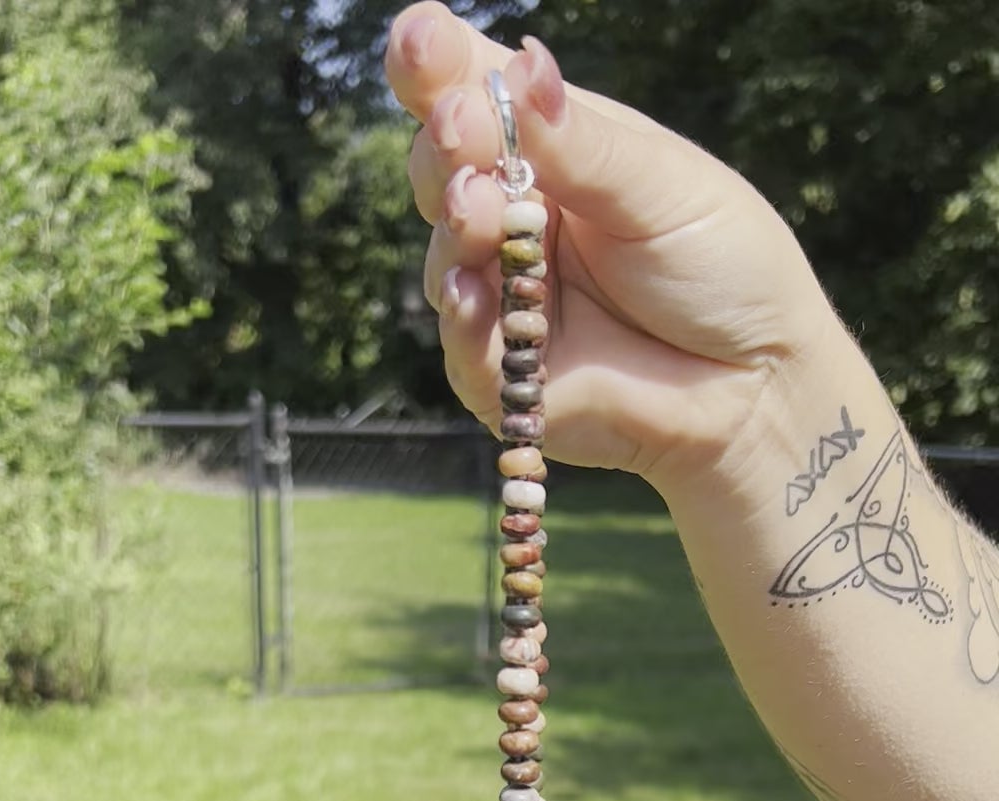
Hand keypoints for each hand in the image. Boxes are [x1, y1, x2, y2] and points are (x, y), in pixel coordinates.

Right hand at [386, 3, 836, 495]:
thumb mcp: (660, 186)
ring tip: (479, 213)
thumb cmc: (724, 269)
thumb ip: (580, 142)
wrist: (757, 384)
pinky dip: (463, 320)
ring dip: (455, 231)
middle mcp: (519, 218)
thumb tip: (522, 67)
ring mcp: (509, 298)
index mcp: (555, 149)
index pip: (474, 94)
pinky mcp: (508, 378)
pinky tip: (471, 294)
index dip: (434, 65)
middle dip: (443, 151)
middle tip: (462, 137)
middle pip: (441, 171)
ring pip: (446, 257)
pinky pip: (465, 348)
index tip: (419, 40)